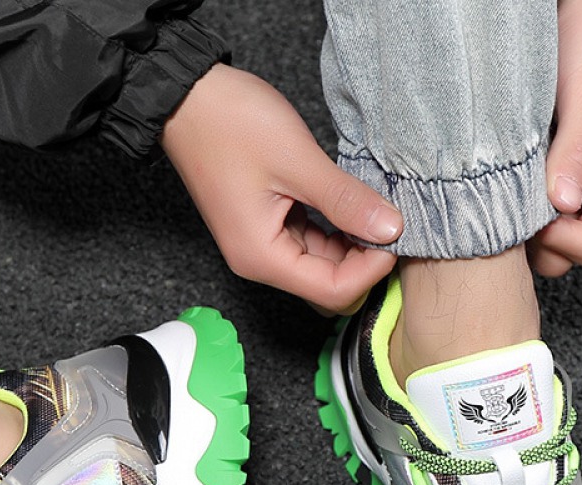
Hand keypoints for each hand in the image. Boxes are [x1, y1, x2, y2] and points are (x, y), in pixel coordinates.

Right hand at [160, 64, 402, 311]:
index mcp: (262, 257)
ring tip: (374, 210)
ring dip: (352, 246)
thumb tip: (391, 228)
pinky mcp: (266, 227)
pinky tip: (352, 207)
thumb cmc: (228, 124)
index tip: (396, 234)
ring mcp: (262, 246)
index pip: (332, 291)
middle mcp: (260, 261)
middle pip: (327, 286)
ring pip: (322, 267)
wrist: (186, 97)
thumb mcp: (296, 160)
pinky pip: (310, 244)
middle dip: (364, 263)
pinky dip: (335, 232)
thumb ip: (345, 200)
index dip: (371, 270)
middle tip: (391, 223)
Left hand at [529, 0, 581, 276]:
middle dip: (538, 240)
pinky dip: (514, 209)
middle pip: (567, 254)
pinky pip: (530, 215)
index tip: (533, 213)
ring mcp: (574, 191)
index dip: (560, 240)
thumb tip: (563, 205)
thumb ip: (575, 151)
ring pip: (545, 241)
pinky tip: (502, 183)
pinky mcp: (549, 182)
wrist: (578, 16)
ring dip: (522, 225)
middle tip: (512, 203)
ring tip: (506, 190)